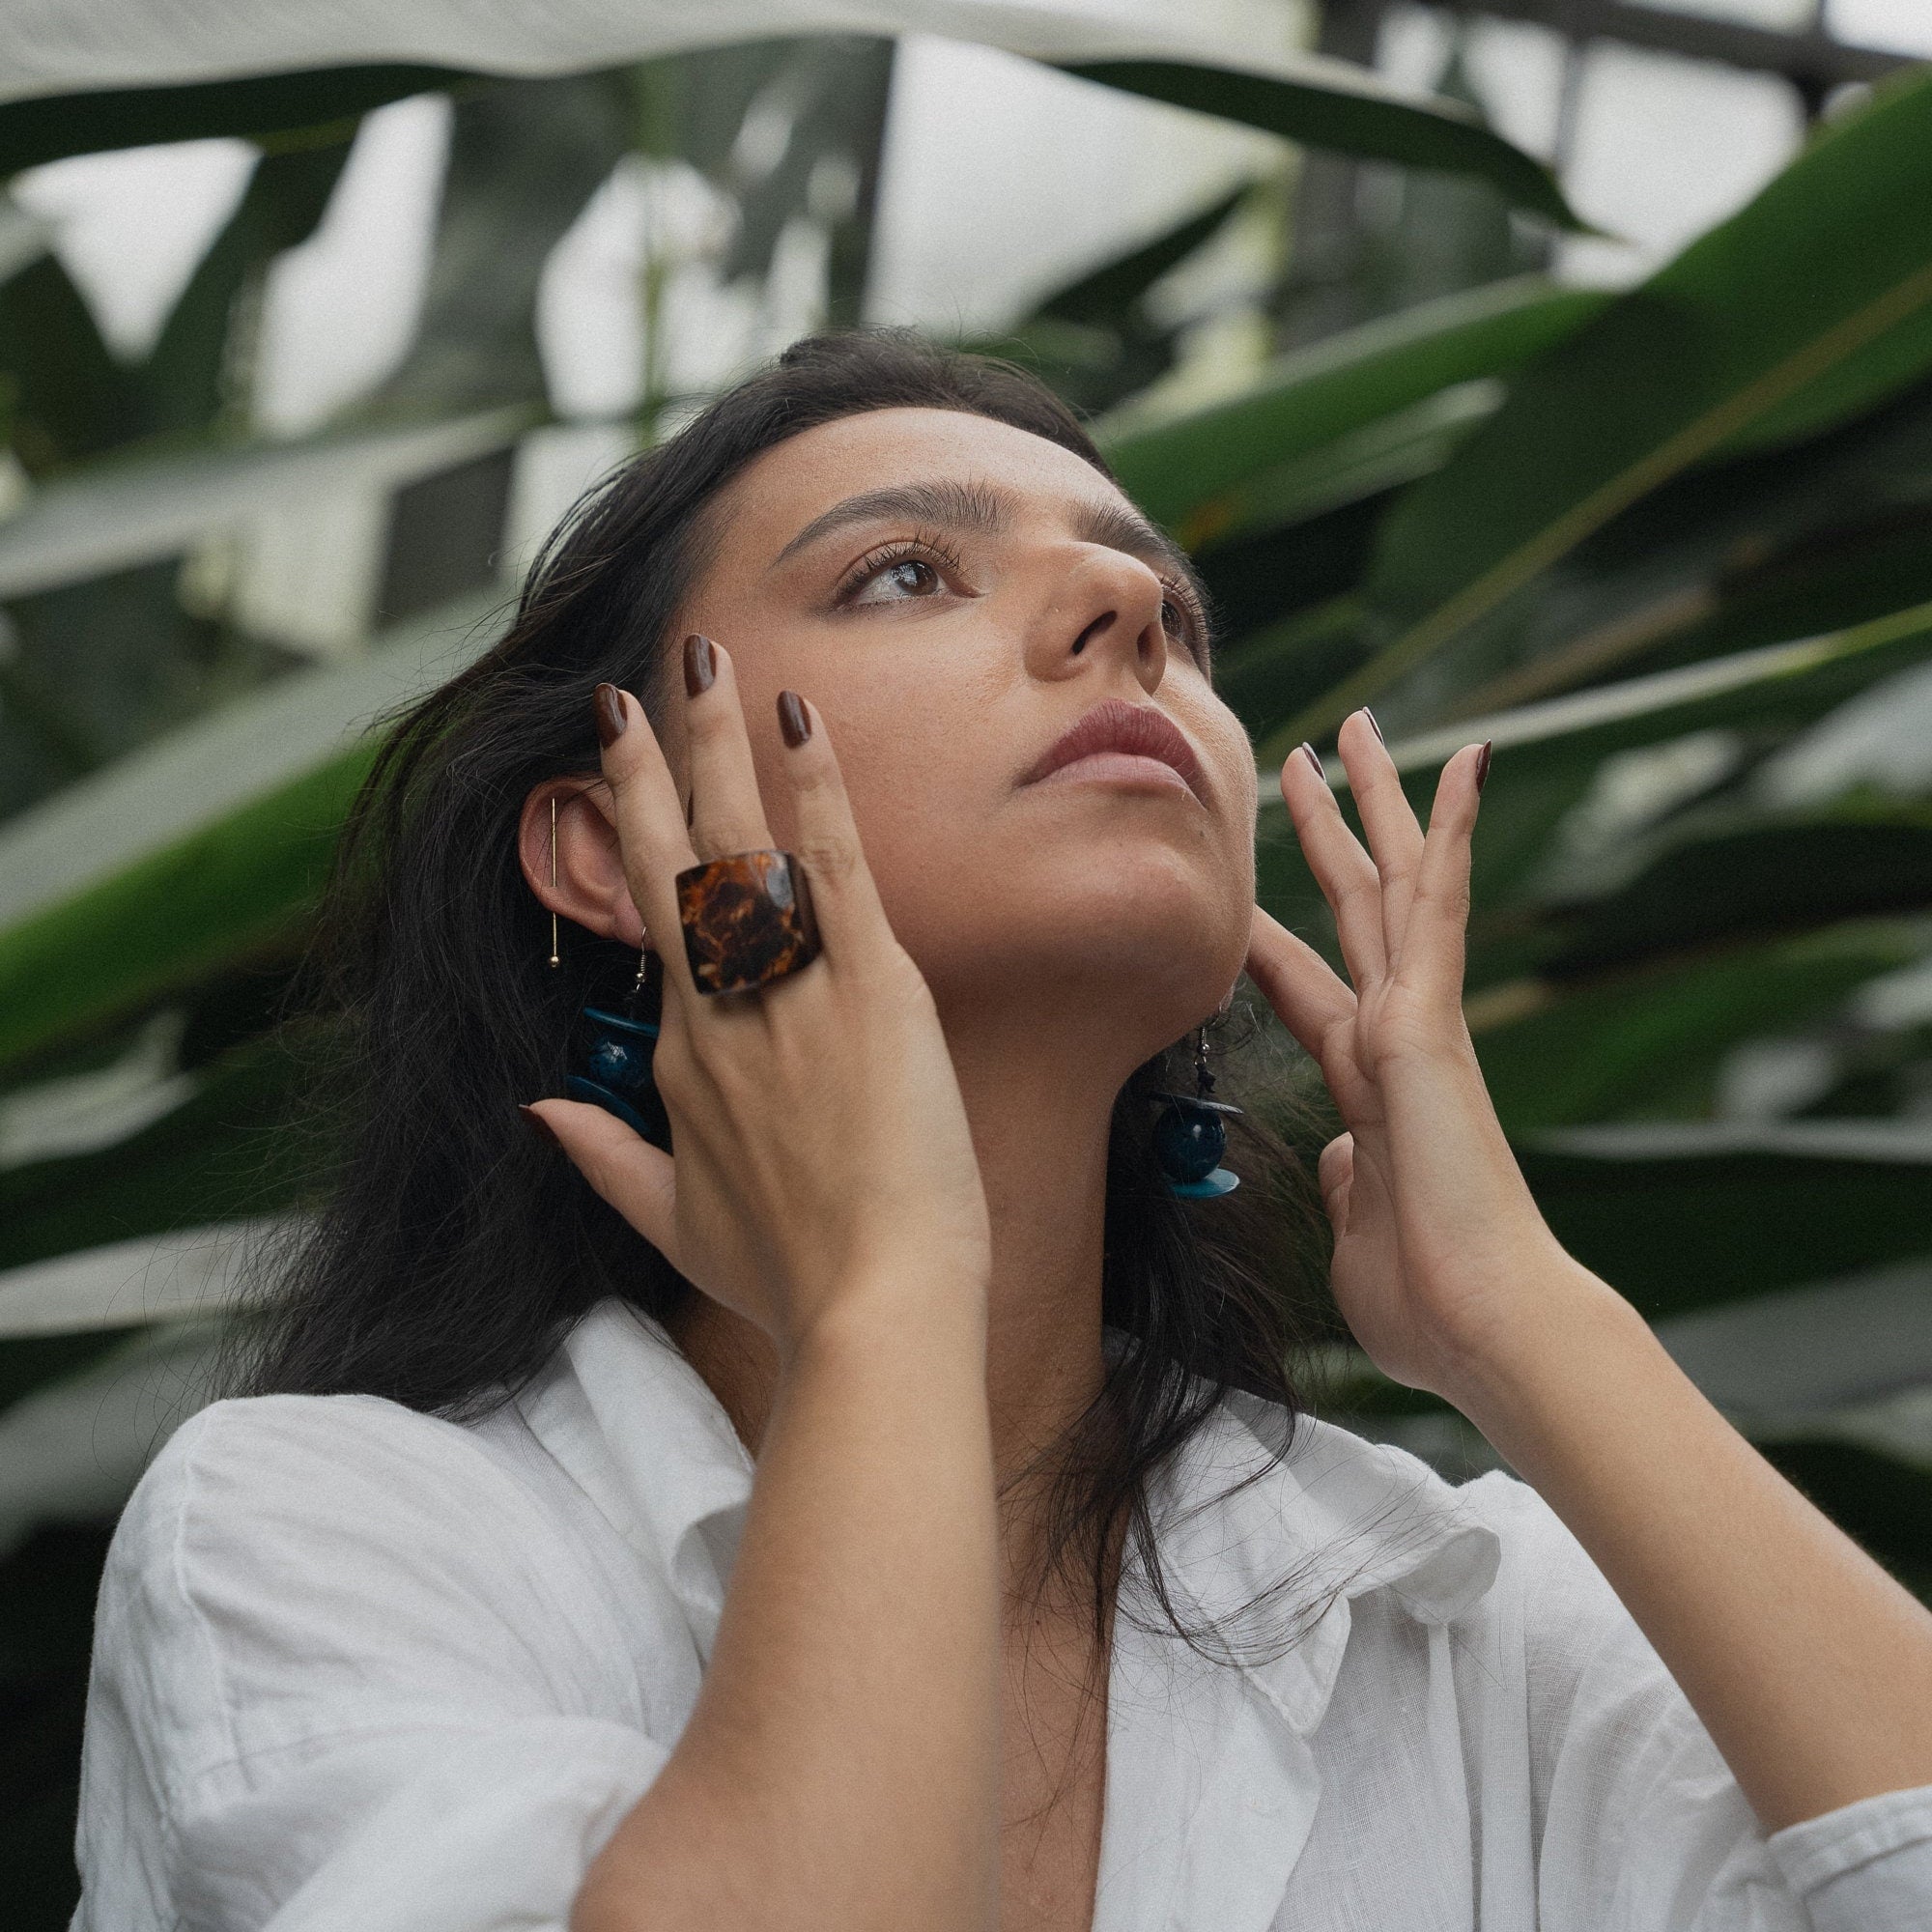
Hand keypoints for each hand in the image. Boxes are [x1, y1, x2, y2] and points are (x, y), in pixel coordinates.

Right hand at [528, 646, 990, 1360]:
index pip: (657, 928)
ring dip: (718, 741)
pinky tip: (795, 715)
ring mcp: (790, 989)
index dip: (637, 847)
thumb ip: (602, 1156)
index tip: (628, 788)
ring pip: (742, 841)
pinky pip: (834, 861)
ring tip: (705, 657)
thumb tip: (538, 1107)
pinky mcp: (869, 984)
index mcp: (685, 1056)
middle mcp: (721, 1007)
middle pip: (671, 861)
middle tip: (628, 688)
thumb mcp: (676, 1223)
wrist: (875, 1307)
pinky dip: (813, 783)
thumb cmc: (791, 1277)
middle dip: (648, 766)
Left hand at [1244, 714, 1582, 1403]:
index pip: (1306, 990)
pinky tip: (1462, 765)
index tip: (1239, 898)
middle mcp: (1395, 1040)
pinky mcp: (1434, 1022)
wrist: (1484, 1330)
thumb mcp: (1357, 1231)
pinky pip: (1442, 905)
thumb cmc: (1428, 1307)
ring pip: (1394, 884)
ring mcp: (1417, 1024)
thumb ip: (1347, 1181)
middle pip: (1354, 911)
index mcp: (1368, 1088)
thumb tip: (1343, 1154)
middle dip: (1327, 833)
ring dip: (1376, 804)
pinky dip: (1450, 834)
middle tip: (1304, 758)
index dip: (1269, 940)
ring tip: (1360, 728)